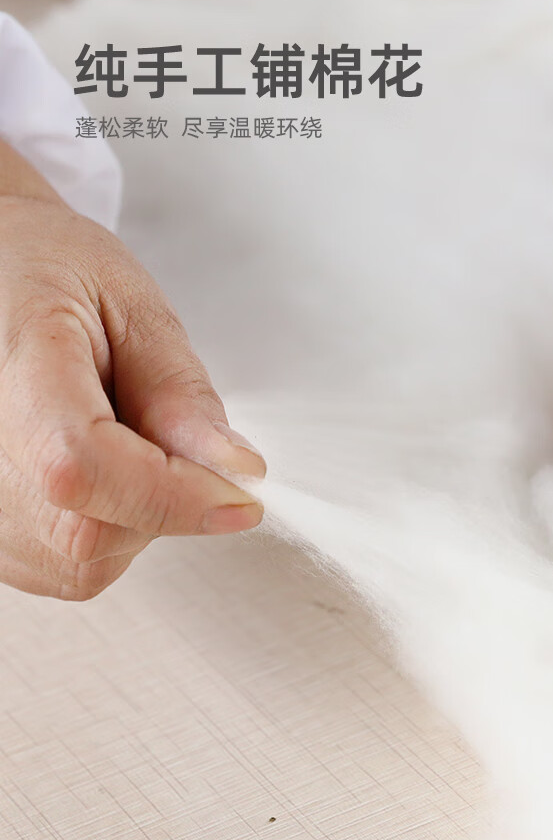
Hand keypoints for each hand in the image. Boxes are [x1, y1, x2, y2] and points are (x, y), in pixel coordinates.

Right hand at [0, 140, 263, 599]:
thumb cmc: (47, 271)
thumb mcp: (130, 304)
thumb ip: (178, 390)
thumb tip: (233, 469)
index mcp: (5, 368)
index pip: (80, 467)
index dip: (172, 495)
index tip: (242, 495)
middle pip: (84, 532)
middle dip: (163, 503)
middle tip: (170, 436)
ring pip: (78, 562)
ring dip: (134, 519)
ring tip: (117, 438)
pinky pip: (60, 567)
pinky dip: (104, 530)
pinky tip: (97, 470)